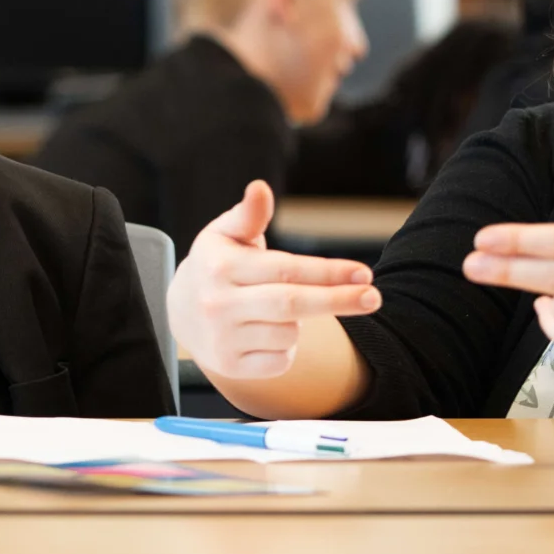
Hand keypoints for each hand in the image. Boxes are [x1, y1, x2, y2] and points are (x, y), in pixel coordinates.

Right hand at [167, 181, 380, 380]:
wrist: (179, 312)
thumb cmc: (216, 264)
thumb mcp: (225, 234)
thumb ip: (248, 214)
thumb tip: (260, 188)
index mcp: (221, 266)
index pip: (285, 270)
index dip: (328, 271)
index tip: (364, 273)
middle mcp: (218, 303)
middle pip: (292, 305)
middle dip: (338, 300)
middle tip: (374, 297)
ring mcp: (222, 338)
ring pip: (290, 334)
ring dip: (301, 322)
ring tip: (283, 309)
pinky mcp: (229, 365)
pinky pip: (280, 360)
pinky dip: (287, 348)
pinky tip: (270, 332)